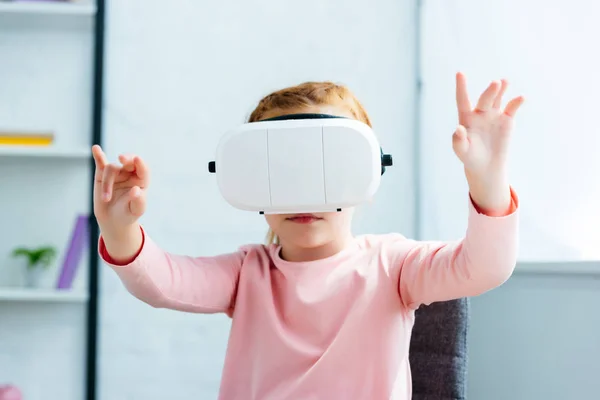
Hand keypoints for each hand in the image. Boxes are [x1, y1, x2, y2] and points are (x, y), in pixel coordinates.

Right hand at [92, 145, 148, 232]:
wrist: (113, 220)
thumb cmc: (128, 214)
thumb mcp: (136, 210)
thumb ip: (138, 201)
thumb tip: (136, 190)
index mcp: (142, 180)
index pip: (143, 169)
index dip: (141, 163)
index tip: (137, 159)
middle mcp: (130, 173)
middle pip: (129, 161)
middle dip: (127, 158)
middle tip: (122, 158)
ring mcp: (116, 173)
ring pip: (111, 168)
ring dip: (107, 183)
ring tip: (106, 199)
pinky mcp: (102, 175)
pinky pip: (100, 162)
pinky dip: (98, 155)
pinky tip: (96, 148)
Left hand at [452, 72, 523, 212]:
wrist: (486, 165)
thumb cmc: (470, 157)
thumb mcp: (461, 150)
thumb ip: (458, 140)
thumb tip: (458, 128)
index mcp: (466, 117)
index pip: (462, 99)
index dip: (461, 87)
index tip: (460, 73)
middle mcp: (480, 112)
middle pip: (485, 99)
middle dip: (490, 91)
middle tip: (496, 83)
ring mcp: (494, 114)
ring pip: (497, 98)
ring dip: (501, 90)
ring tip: (504, 82)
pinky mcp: (507, 119)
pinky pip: (512, 107)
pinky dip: (516, 102)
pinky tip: (521, 98)